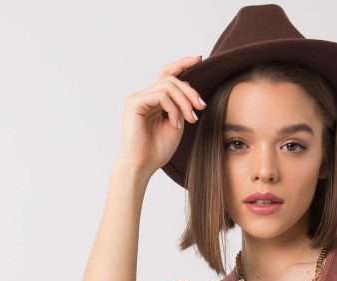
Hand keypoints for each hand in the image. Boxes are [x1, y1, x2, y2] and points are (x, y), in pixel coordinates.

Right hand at [115, 54, 206, 176]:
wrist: (141, 166)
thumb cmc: (156, 151)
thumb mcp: (176, 125)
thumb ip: (181, 108)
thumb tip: (190, 92)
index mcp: (154, 100)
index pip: (168, 75)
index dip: (183, 64)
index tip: (200, 58)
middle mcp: (144, 95)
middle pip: (172, 79)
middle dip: (190, 92)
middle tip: (201, 107)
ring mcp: (138, 98)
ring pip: (168, 86)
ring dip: (184, 102)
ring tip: (190, 119)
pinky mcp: (134, 102)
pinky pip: (161, 95)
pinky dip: (173, 109)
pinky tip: (175, 124)